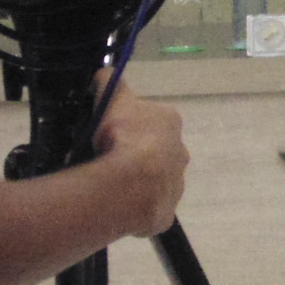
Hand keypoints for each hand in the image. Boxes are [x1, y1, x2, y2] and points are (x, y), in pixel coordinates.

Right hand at [90, 83, 187, 237]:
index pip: (150, 120)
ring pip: (154, 179)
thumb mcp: (112, 100)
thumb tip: (104, 73)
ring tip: (109, 184)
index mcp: (170, 123)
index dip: (128, 125)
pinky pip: (149, 206)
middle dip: (134, 153)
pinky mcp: (166, 211)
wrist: (130, 183)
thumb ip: (110, 82)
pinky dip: (134, 206)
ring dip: (135, 180)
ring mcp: (175, 183)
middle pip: (155, 150)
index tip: (109, 132)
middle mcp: (180, 152)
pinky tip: (116, 205)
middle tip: (106, 158)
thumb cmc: (123, 136)